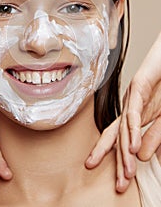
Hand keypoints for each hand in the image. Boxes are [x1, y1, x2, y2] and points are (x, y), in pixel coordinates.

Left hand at [85, 32, 160, 191]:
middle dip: (116, 161)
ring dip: (125, 151)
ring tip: (126, 172)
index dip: (119, 160)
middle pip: (117, 135)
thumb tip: (140, 155)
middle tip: (117, 184)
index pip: (122, 139)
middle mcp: (130, 106)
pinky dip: (134, 129)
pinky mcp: (139, 85)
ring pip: (124, 127)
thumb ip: (154, 135)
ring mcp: (132, 95)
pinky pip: (135, 111)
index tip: (120, 183)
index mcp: (137, 114)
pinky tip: (133, 146)